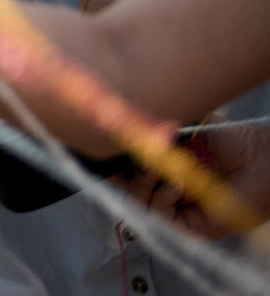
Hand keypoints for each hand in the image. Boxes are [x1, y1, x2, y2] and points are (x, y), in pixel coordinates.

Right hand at [115, 120, 269, 236]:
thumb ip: (150, 133)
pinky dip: (163, 198)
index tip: (101, 147)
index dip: (109, 162)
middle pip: (124, 188)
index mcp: (158, 167)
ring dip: (144, 183)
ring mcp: (177, 210)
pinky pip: (162, 216)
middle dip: (123, 171)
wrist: (260, 158)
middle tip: (135, 154)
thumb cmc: (227, 140)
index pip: (122, 170)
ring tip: (162, 167)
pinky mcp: (190, 227)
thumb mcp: (179, 128)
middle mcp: (163, 189)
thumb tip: (119, 132)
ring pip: (139, 203)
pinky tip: (176, 183)